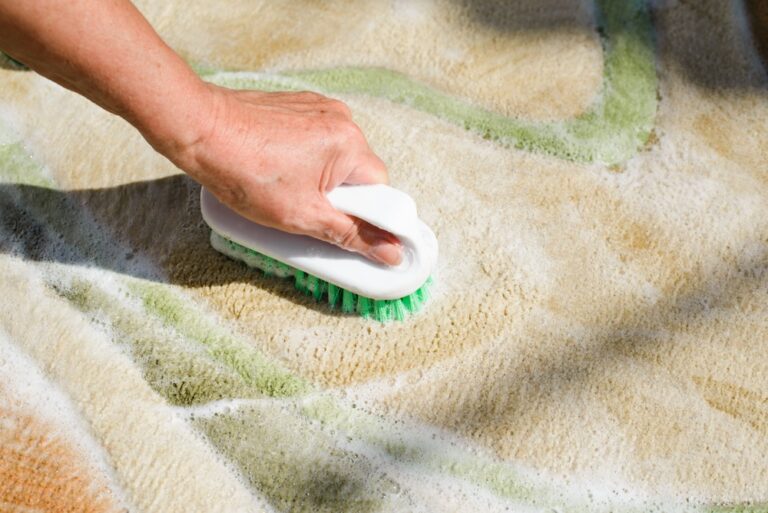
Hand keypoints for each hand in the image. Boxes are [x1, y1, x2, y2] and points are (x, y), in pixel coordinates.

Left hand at [171, 85, 402, 265]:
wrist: (198, 129)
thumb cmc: (245, 172)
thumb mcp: (302, 216)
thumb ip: (351, 234)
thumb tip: (391, 252)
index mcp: (349, 144)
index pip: (381, 189)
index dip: (365, 215)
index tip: (345, 228)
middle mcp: (341, 119)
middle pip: (358, 173)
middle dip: (337, 197)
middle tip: (305, 210)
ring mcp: (318, 107)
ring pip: (335, 158)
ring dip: (320, 178)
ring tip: (284, 188)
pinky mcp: (298, 105)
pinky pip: (316, 140)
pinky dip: (304, 159)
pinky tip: (276, 169)